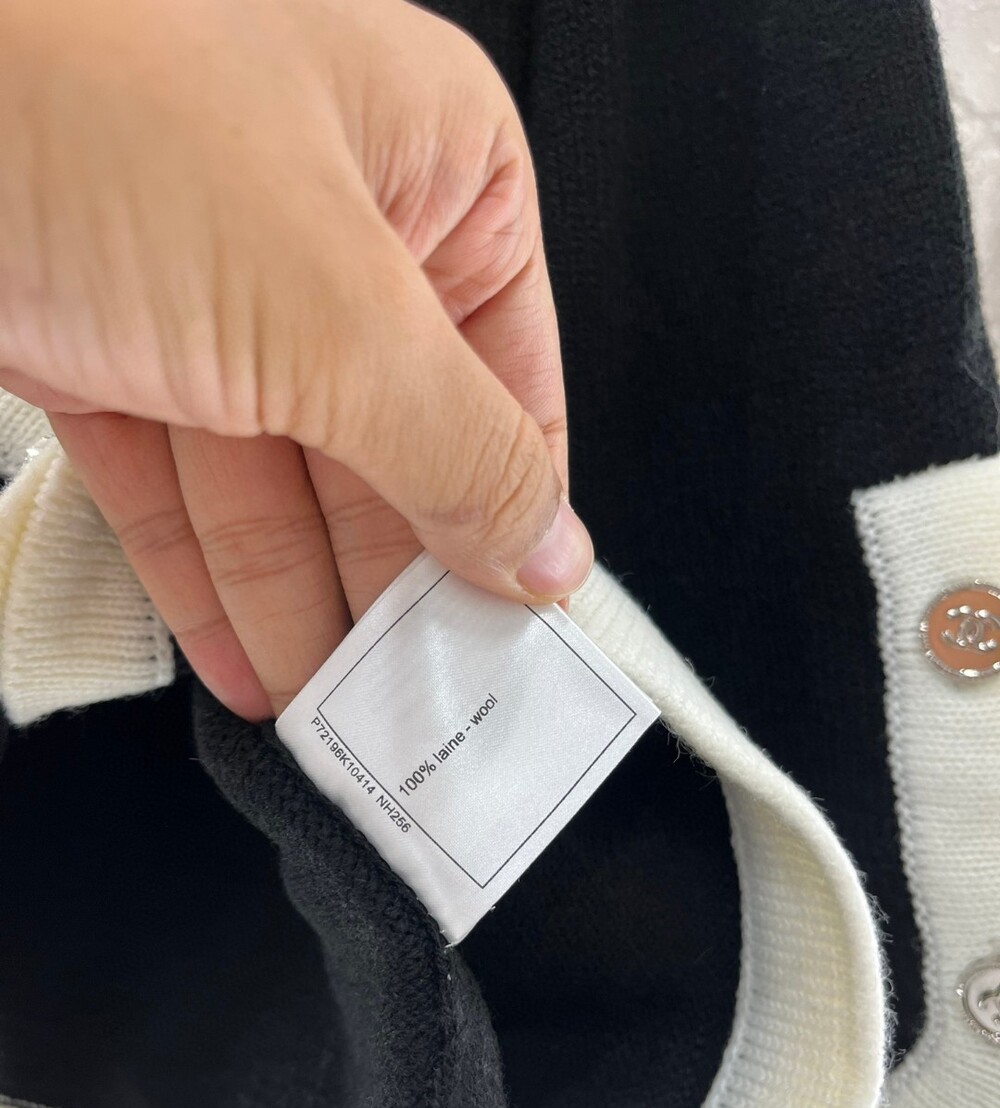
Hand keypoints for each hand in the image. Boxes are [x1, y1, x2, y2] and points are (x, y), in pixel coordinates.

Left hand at [0, 0, 592, 717]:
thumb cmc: (92, 106)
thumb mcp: (332, 309)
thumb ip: (458, 447)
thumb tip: (546, 548)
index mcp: (434, 168)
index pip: (510, 380)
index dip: (510, 514)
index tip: (511, 628)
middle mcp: (333, 225)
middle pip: (393, 446)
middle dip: (395, 579)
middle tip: (416, 693)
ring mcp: (215, 286)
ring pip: (279, 478)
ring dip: (299, 602)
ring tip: (331, 709)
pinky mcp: (109, 339)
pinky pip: (177, 481)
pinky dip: (204, 572)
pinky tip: (241, 658)